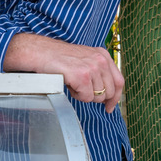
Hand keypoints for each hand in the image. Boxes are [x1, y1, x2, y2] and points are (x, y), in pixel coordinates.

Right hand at [3, 33, 123, 112]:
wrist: (41, 53)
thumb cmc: (60, 58)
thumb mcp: (85, 59)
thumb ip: (99, 72)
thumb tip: (106, 94)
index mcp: (103, 55)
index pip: (119, 81)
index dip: (116, 97)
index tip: (110, 106)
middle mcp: (101, 60)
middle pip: (109, 92)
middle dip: (96, 97)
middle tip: (82, 91)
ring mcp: (92, 68)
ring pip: (97, 97)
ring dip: (83, 95)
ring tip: (73, 83)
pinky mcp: (82, 76)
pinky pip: (86, 98)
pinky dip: (76, 95)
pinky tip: (69, 84)